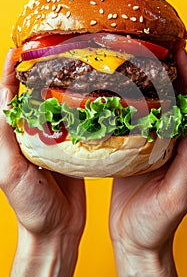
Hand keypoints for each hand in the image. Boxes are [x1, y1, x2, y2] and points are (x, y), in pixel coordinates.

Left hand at [0, 49, 85, 276]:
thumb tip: (3, 97)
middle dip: (38, 71)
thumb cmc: (30, 205)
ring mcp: (53, 139)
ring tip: (71, 63)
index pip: (8, 98)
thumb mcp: (9, 171)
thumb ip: (5, 136)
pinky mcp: (72, 147)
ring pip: (55, 105)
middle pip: (33, 95)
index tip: (18, 50)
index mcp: (13, 137)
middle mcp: (32, 133)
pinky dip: (79, 105)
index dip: (11, 74)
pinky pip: (75, 122)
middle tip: (50, 49)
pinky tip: (88, 93)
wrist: (57, 227)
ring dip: (60, 84)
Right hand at [109, 48, 186, 276]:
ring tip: (133, 61)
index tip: (178, 52)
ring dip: (146, 83)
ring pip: (152, 106)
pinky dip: (127, 104)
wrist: (137, 238)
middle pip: (174, 99)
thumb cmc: (158, 224)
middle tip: (154, 47)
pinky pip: (132, 121)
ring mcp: (152, 145)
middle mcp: (172, 142)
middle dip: (167, 71)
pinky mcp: (134, 151)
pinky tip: (115, 93)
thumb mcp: (177, 196)